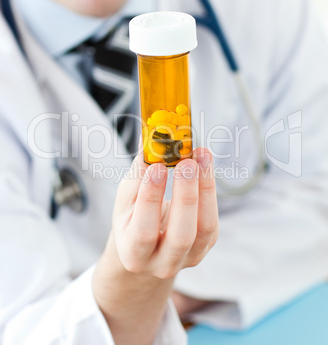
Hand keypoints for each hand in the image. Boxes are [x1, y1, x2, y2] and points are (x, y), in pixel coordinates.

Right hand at [112, 146, 218, 278]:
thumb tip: (149, 137)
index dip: (150, 198)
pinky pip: (213, 220)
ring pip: (204, 229)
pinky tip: (205, 166)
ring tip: (201, 157)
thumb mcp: (126, 200)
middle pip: (181, 236)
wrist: (147, 246)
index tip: (156, 166)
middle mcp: (162, 264)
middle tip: (187, 162)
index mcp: (133, 254)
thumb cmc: (133, 219)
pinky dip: (210, 191)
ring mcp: (189, 258)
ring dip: (205, 190)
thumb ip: (137, 174)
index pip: (143, 231)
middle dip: (186, 196)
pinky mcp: (206, 245)